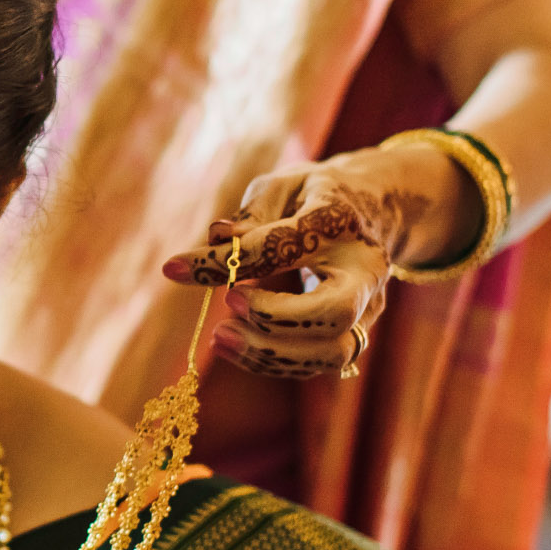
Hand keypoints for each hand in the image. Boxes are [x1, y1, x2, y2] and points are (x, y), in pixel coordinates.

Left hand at [159, 145, 468, 378]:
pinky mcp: (356, 332)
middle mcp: (364, 269)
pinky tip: (236, 346)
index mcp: (340, 221)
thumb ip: (253, 213)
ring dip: (271, 353)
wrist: (375, 211)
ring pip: (332, 352)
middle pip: (334, 312)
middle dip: (274, 320)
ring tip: (220, 339)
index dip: (227, 260)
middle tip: (227, 307)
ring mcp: (368, 307)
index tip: (175, 267)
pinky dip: (274, 362)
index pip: (283, 246)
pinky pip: (318, 363)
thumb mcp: (283, 186)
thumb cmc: (314, 195)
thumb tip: (219, 238)